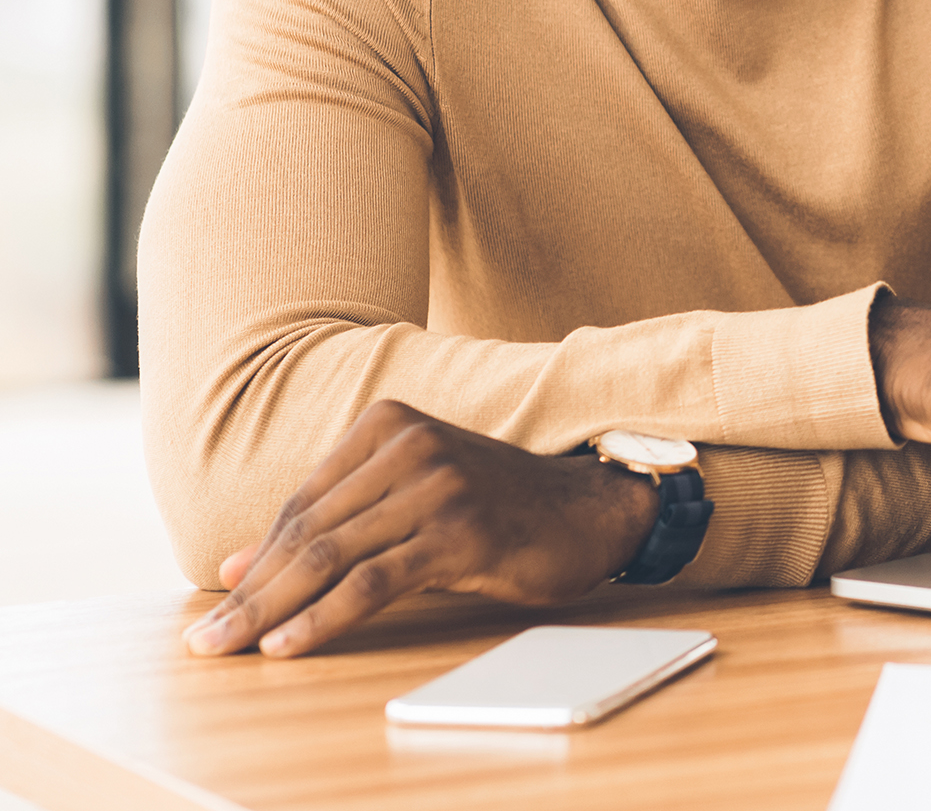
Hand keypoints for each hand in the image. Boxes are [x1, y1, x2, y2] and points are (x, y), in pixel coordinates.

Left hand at [182, 401, 657, 659]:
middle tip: (203, 641)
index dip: (256, 562)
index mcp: (388, 423)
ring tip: (230, 647)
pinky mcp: (459, 532)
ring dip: (270, 611)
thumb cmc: (493, 505)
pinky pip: (374, 582)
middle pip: (308, 531)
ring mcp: (436, 485)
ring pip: (332, 557)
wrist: (586, 509)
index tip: (214, 608)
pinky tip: (290, 644)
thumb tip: (240, 565)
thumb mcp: (407, 498)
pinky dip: (324, 618)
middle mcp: (408, 444)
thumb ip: (331, 522)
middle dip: (249, 592)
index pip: (303, 503)